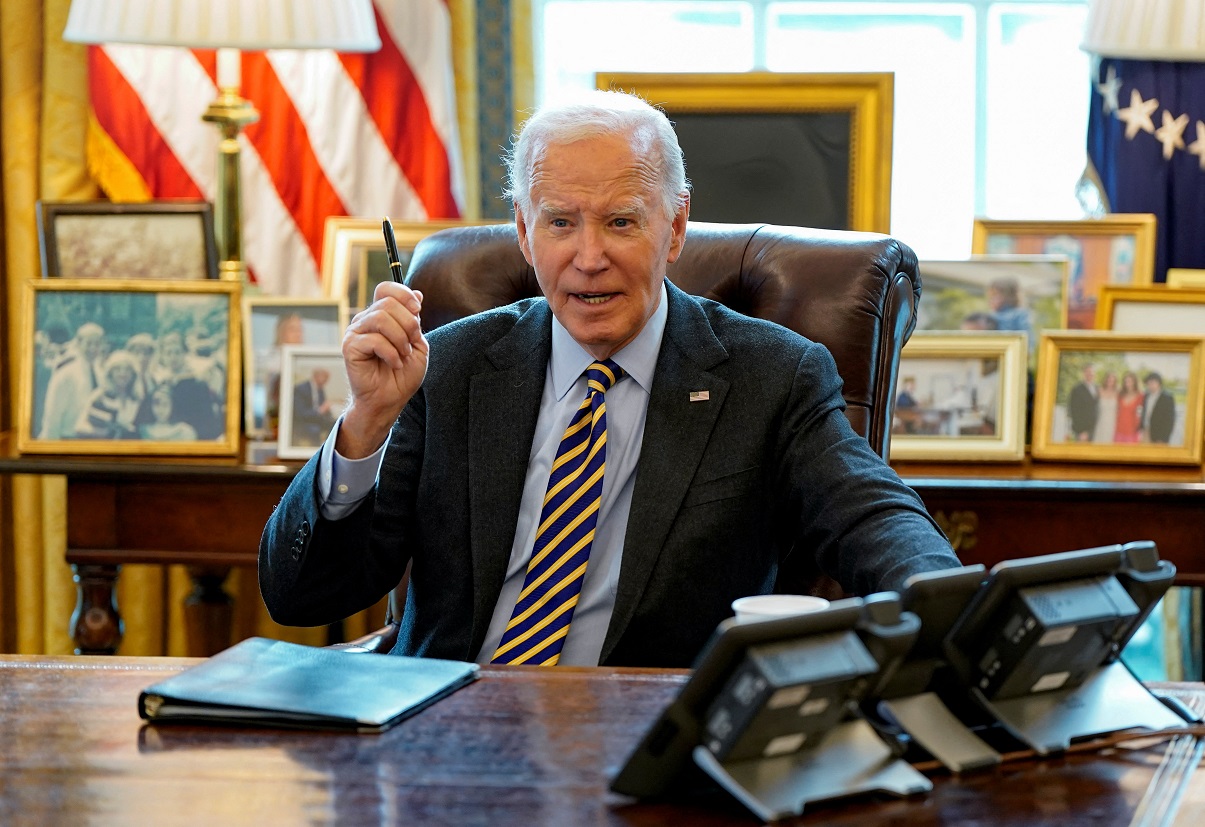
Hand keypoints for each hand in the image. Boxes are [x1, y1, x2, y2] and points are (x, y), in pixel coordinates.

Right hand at [337, 282, 427, 457]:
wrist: (389, 400)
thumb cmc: (402, 375)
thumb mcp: (417, 344)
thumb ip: (416, 320)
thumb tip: (417, 293)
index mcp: (380, 316)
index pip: (386, 289)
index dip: (404, 294)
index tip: (417, 309)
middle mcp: (365, 320)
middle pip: (387, 303)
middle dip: (408, 323)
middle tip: (413, 342)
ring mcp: (355, 332)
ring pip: (380, 319)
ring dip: (400, 339)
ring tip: (403, 355)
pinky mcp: (350, 347)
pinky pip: (374, 340)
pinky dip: (391, 353)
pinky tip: (394, 363)